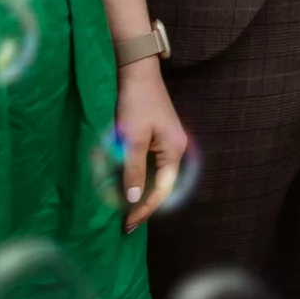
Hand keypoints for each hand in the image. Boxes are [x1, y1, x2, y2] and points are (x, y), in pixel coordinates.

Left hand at [111, 62, 191, 231]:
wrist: (137, 74)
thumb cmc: (136, 104)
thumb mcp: (132, 140)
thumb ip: (133, 171)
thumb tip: (135, 200)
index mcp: (175, 150)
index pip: (163, 190)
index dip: (146, 209)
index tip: (128, 224)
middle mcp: (176, 149)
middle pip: (162, 185)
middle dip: (144, 204)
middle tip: (124, 223)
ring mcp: (167, 143)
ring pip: (155, 176)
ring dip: (140, 192)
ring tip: (123, 209)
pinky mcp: (156, 138)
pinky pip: (149, 165)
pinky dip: (138, 178)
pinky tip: (125, 186)